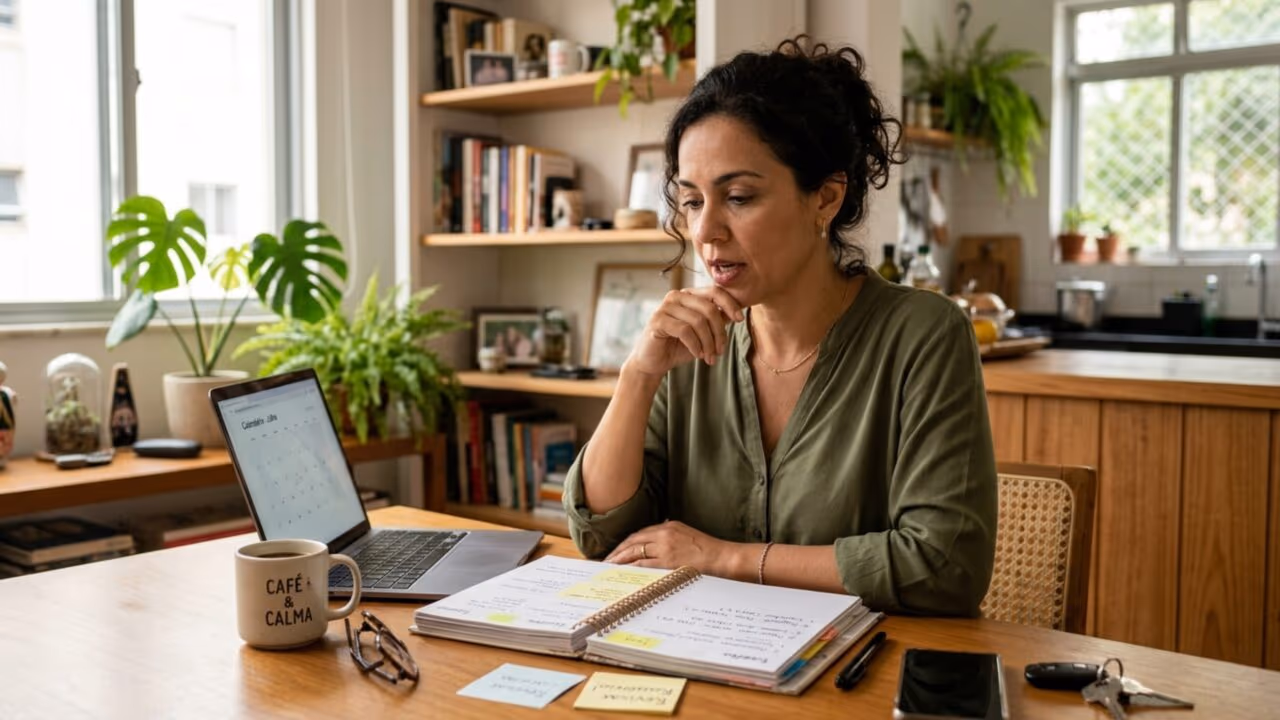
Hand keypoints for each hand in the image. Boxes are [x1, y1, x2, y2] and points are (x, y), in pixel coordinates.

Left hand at [603, 520, 745, 578]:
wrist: (725, 558)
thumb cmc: (709, 551)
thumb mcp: (687, 536)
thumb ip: (670, 538)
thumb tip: (655, 545)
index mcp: (669, 526)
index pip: (639, 534)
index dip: (625, 544)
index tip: (615, 552)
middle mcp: (664, 534)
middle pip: (632, 541)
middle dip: (617, 551)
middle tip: (605, 561)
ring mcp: (665, 547)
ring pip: (634, 552)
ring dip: (619, 560)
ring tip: (609, 568)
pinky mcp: (668, 561)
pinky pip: (643, 564)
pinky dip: (630, 568)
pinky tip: (622, 573)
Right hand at [625, 287, 744, 377]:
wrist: (653, 362)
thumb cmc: (678, 346)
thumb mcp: (703, 333)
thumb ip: (716, 321)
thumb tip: (736, 313)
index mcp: (688, 295)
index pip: (714, 291)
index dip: (730, 304)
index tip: (740, 319)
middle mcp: (676, 296)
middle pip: (709, 308)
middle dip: (719, 332)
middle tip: (720, 351)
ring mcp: (665, 307)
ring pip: (698, 321)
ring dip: (708, 343)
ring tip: (709, 357)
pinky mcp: (657, 320)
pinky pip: (685, 331)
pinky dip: (695, 345)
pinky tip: (697, 354)